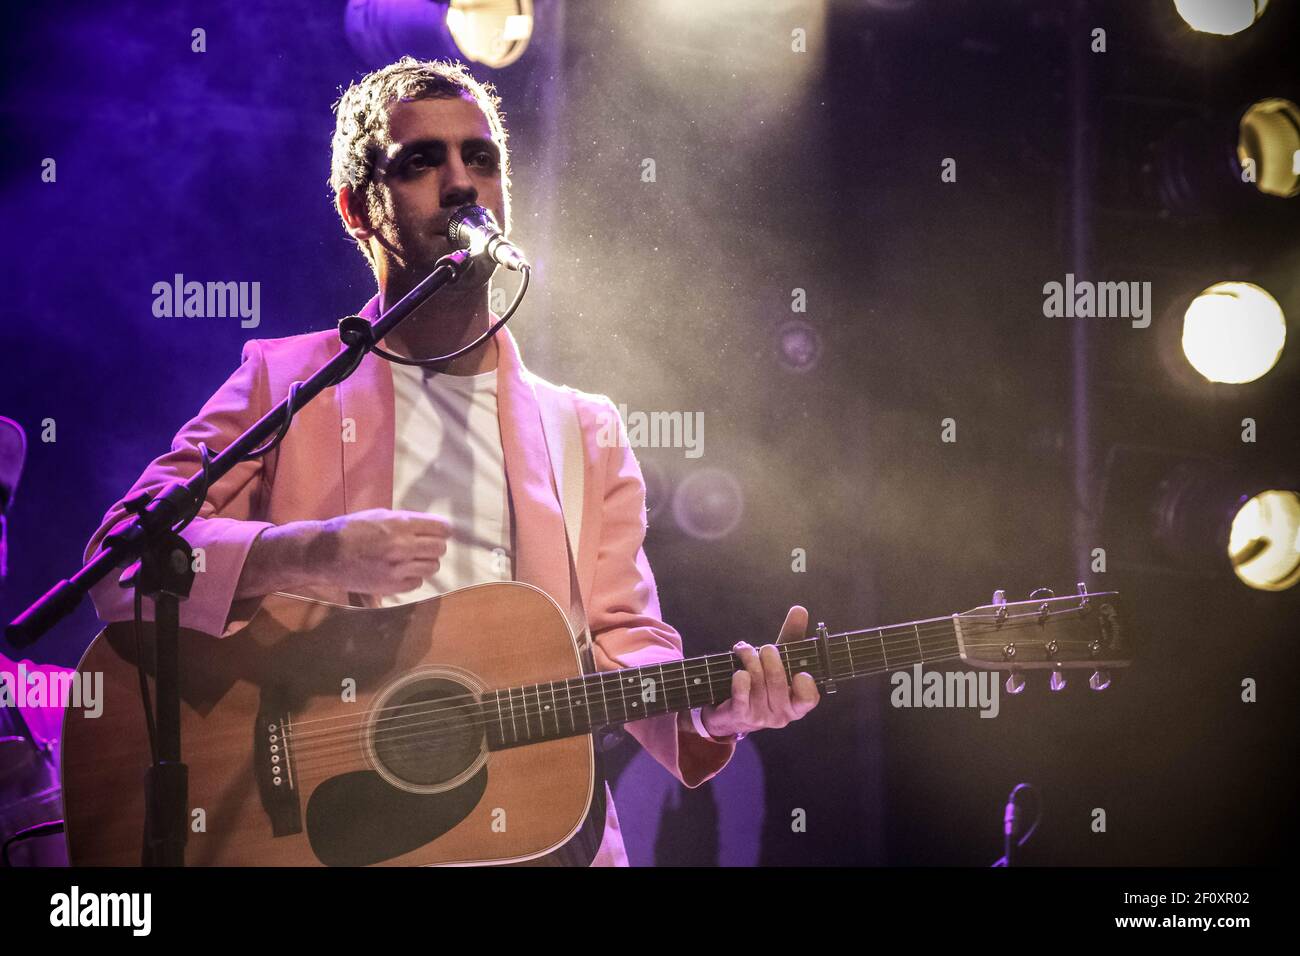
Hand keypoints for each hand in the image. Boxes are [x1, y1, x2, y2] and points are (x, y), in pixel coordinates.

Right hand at [306, 508, 450, 594]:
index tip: (438, 533)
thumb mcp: (380, 515)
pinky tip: (399, 572)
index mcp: (401, 524)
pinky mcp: (391, 586)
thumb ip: (406, 521)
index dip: (442, 531)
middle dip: (434, 547)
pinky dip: (411, 578)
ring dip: (424, 563)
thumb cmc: (351, 529)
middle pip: (440, 549)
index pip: (442, 528)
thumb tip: (429, 527)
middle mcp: (403, 545)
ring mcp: (398, 568)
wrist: (326, 553)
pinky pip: (416, 583)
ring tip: (410, 560)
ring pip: (432, 567)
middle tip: (423, 547)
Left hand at [700, 605, 820, 737]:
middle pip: (777, 680)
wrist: (729, 711)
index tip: (800, 673)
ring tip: (744, 651)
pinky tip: (738, 671)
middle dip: (769, 657)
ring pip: (757, 680)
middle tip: (765, 648)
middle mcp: (781, 715)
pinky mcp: (740, 716)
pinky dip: (739, 678)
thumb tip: (800, 610)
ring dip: (749, 659)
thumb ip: (791, 637)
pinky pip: (741, 693)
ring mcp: (760, 717)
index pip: (809, 699)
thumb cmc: (761, 683)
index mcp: (796, 704)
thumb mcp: (779, 661)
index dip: (805, 685)